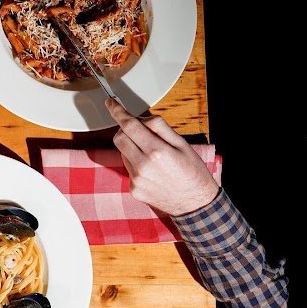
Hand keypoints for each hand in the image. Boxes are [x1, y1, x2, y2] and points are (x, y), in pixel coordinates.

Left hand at [106, 98, 218, 215]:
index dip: (117, 112)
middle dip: (125, 129)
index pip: (129, 126)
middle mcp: (143, 166)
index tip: (111, 103)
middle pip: (119, 138)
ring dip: (132, 147)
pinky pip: (128, 168)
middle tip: (139, 131)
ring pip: (122, 152)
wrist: (196, 204)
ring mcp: (136, 180)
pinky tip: (152, 170)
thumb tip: (140, 118)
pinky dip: (135, 163)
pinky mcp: (133, 189)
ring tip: (153, 155)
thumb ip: (159, 128)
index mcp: (157, 151)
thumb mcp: (182, 144)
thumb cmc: (193, 171)